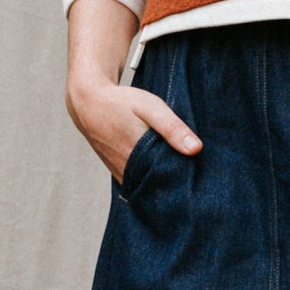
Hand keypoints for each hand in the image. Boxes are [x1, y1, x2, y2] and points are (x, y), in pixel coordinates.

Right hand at [66, 0, 201, 183]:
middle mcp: (128, 171)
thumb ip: (173, 128)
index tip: (201, 183)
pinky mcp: (118, 171)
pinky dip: (152, 179)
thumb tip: (196, 149)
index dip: (185, 184)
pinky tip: (164, 172)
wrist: (88, 102)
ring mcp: (121, 173)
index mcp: (138, 158)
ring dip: (164, 183)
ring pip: (149, 186)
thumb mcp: (150, 107)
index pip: (169, 182)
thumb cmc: (120, 102)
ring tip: (184, 178)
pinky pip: (139, 182)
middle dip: (177, 186)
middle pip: (160, 187)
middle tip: (197, 182)